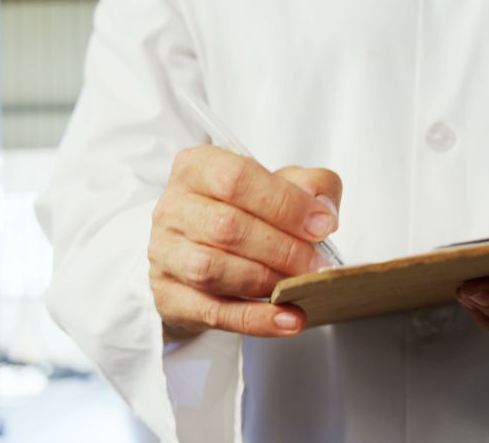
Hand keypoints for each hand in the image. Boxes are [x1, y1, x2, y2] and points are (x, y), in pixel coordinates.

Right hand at [149, 146, 340, 339]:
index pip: (237, 179)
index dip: (284, 203)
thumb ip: (308, 186)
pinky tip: (286, 318)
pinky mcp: (169, 297)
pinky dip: (255, 319)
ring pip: (212, 270)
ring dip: (266, 280)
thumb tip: (324, 211)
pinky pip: (213, 312)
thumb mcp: (275, 186)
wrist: (196, 254)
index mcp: (196, 168)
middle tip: (317, 263)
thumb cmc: (239, 213)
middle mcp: (173, 208)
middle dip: (282, 248)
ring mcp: (164, 254)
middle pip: (226, 227)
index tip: (321, 225)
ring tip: (300, 286)